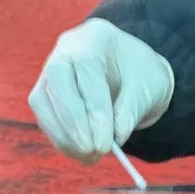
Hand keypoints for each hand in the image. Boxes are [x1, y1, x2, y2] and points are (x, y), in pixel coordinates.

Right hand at [28, 18, 173, 163]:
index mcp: (95, 36)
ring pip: (44, 101)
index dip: (94, 107)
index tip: (106, 141)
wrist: (132, 69)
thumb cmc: (142, 74)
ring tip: (90, 156)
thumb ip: (131, 110)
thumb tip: (114, 138)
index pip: (87, 68)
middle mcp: (67, 48)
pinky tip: (80, 152)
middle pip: (57, 81)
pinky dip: (61, 137)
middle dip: (74, 122)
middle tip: (93, 151)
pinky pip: (45, 115)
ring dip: (64, 135)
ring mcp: (51, 69)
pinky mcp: (45, 91)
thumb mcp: (150, 87)